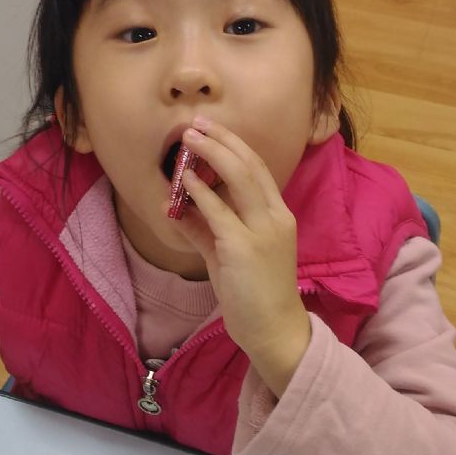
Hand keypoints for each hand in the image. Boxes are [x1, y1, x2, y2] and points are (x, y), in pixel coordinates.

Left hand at [174, 119, 310, 396]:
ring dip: (210, 154)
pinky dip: (200, 192)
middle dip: (221, 140)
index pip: (258, 169)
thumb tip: (177, 208)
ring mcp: (262, 231)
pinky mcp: (243, 247)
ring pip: (238, 178)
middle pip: (250, 164)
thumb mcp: (228, 256)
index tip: (212, 129)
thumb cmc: (254, 294)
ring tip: (187, 140)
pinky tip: (184, 181)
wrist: (273, 330)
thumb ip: (206, 230)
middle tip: (195, 125)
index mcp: (278, 216)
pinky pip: (219, 211)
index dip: (234, 145)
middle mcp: (276, 217)